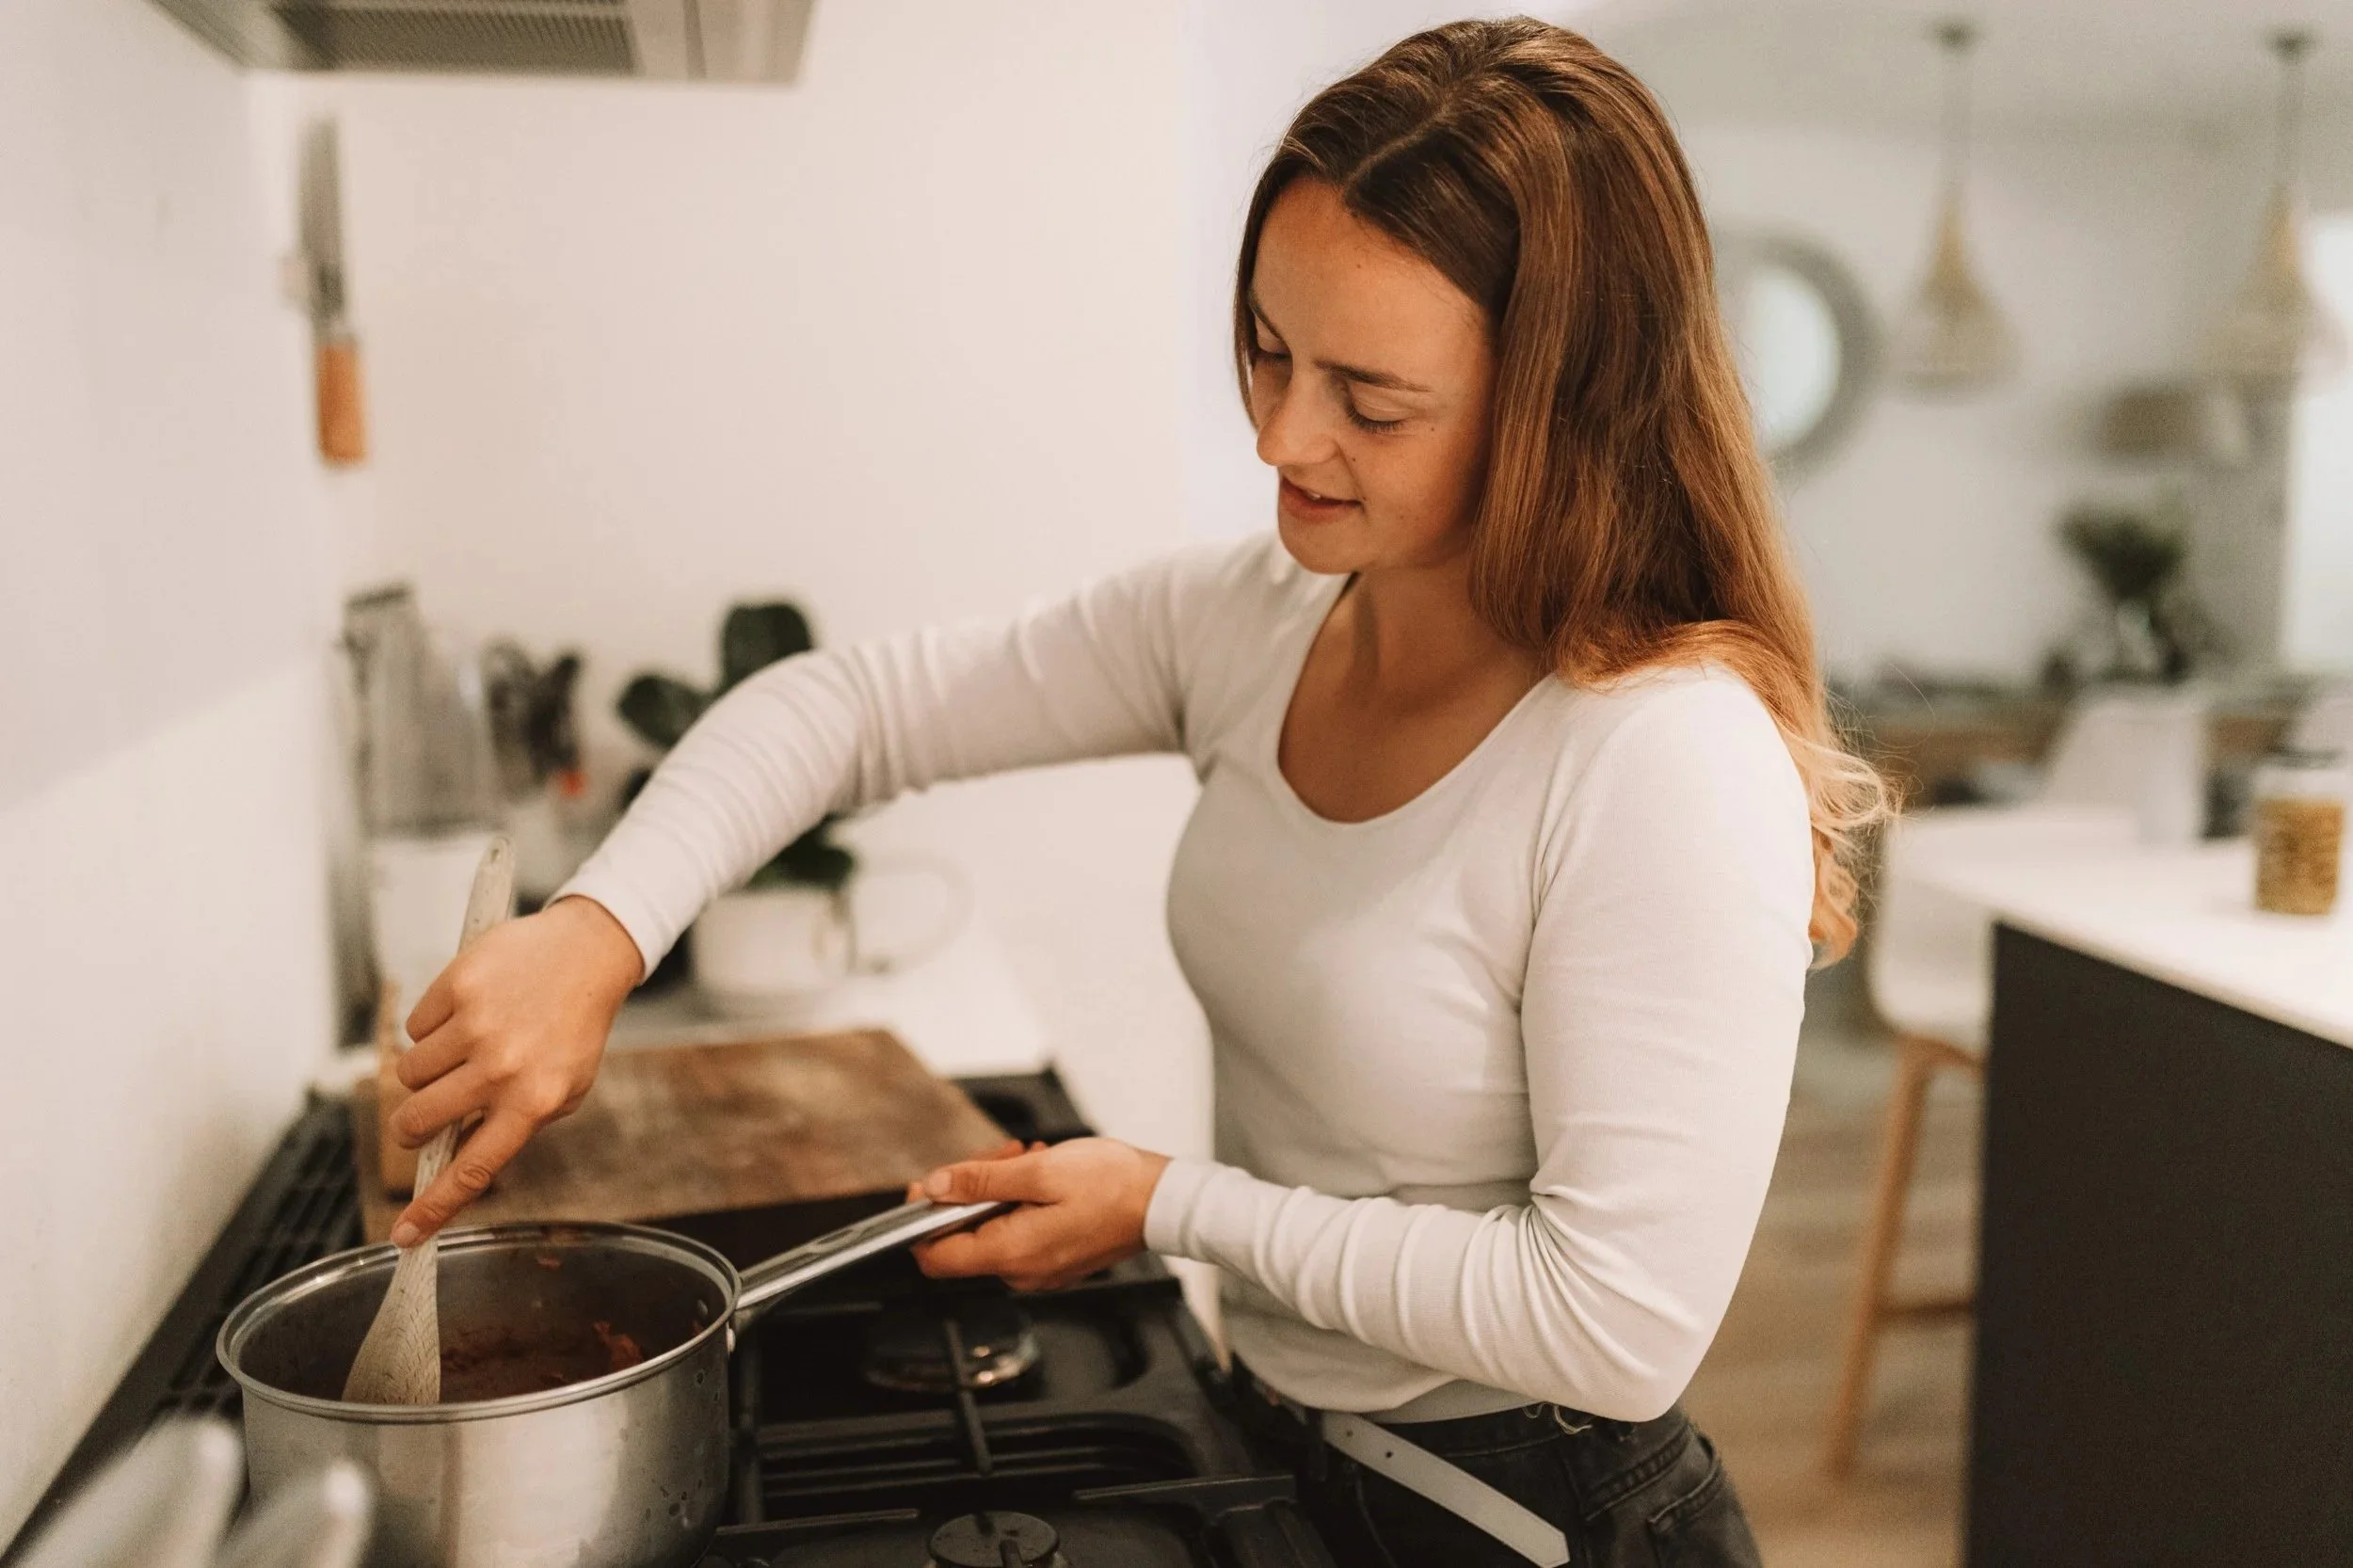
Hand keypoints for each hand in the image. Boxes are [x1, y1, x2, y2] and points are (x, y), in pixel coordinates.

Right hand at [388, 895, 640, 1245]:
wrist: (587, 953)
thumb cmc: (572, 1029)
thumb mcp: (561, 1090)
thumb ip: (512, 1126)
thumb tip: (454, 1157)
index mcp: (533, 1103)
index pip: (473, 1170)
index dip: (433, 1209)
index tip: (403, 1237)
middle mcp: (503, 1069)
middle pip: (417, 1120)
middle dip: (412, 1124)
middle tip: (425, 1114)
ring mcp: (477, 1026)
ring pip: (408, 1074)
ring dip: (426, 1069)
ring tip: (466, 1047)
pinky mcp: (457, 987)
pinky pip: (413, 1027)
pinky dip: (432, 1025)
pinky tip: (469, 1011)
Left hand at [909, 1137, 1170, 1291]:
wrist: (1165, 1202)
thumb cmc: (1114, 1185)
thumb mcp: (1038, 1170)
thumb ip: (980, 1181)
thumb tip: (936, 1187)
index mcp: (1011, 1253)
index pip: (935, 1257)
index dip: (922, 1219)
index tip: (930, 1185)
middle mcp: (1021, 1272)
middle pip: (964, 1235)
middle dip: (972, 1189)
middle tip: (1002, 1156)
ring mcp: (1040, 1268)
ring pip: (992, 1227)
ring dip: (1000, 1188)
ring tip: (1030, 1160)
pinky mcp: (1056, 1258)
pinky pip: (1019, 1231)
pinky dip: (1021, 1200)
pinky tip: (1043, 1176)